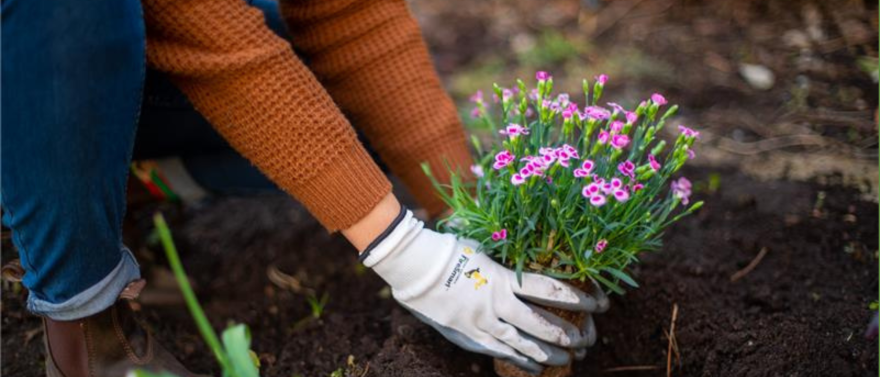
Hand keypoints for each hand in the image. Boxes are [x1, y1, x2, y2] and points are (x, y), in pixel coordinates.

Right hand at [361, 208, 608, 373]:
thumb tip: (535, 248)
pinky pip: (500, 353)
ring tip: (569, 357)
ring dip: (549, 353)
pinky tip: (535, 367)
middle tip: (587, 338)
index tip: (598, 303)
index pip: (550, 291)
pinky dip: (520, 361)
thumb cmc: (448, 248)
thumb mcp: (485, 246)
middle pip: (542, 324)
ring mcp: (480, 324)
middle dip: (569, 334)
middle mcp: (495, 304)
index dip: (578, 299)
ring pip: (524, 345)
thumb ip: (509, 258)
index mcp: (502, 278)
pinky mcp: (468, 336)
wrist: (412, 265)